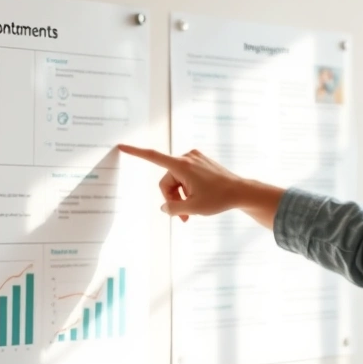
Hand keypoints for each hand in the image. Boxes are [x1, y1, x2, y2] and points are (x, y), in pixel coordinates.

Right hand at [117, 144, 244, 221]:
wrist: (241, 192)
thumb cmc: (219, 199)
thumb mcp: (193, 209)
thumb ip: (173, 208)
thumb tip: (165, 207)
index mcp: (182, 165)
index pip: (153, 157)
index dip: (136, 153)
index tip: (121, 146)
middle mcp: (187, 157)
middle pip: (166, 180)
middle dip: (172, 198)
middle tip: (182, 217)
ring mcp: (194, 158)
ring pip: (176, 180)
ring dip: (180, 196)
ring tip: (190, 213)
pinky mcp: (200, 161)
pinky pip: (185, 176)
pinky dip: (187, 189)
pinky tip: (197, 199)